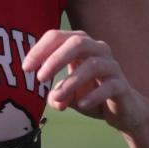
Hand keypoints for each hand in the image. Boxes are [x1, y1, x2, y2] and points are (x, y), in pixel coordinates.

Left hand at [24, 29, 147, 133]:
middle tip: (40, 78)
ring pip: (93, 65)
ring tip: (57, 96)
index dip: (40, 50)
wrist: (122, 110)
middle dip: (56, 59)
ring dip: (71, 81)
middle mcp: (97, 50)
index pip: (58, 37)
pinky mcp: (121, 85)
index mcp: (80, 46)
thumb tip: (53, 99)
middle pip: (77, 42)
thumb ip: (56, 95)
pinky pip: (109, 86)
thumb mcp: (67, 95)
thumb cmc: (90, 95)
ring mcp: (111, 66)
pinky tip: (81, 105)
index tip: (26, 69)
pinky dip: (93, 96)